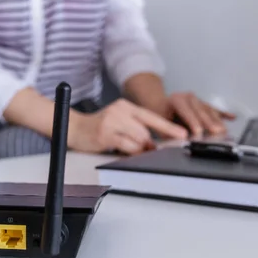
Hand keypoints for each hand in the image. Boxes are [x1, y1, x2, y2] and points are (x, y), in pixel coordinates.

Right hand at [69, 99, 187, 154]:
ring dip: (138, 149)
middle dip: (148, 144)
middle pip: (146, 131)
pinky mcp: (105, 134)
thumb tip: (153, 144)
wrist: (75, 128)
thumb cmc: (99, 127)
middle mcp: (120, 110)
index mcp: (126, 106)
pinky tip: (125, 150)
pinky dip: (130, 151)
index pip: (152, 116)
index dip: (168, 127)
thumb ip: (136, 128)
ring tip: (128, 148)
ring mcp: (112, 121)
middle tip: (145, 149)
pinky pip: (126, 146)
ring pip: (138, 139)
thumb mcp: (119, 121)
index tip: (183, 134)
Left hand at [166, 92, 235, 137]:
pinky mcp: (204, 104)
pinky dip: (224, 114)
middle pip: (200, 111)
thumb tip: (180, 138)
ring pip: (209, 110)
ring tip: (224, 131)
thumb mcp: (160, 122)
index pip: (186, 111)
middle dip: (208, 122)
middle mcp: (188, 97)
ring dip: (217, 121)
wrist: (162, 104)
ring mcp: (198, 99)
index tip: (198, 131)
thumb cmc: (161, 115)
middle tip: (216, 132)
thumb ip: (170, 130)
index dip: (192, 121)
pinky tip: (232, 117)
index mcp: (176, 99)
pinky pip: (215, 109)